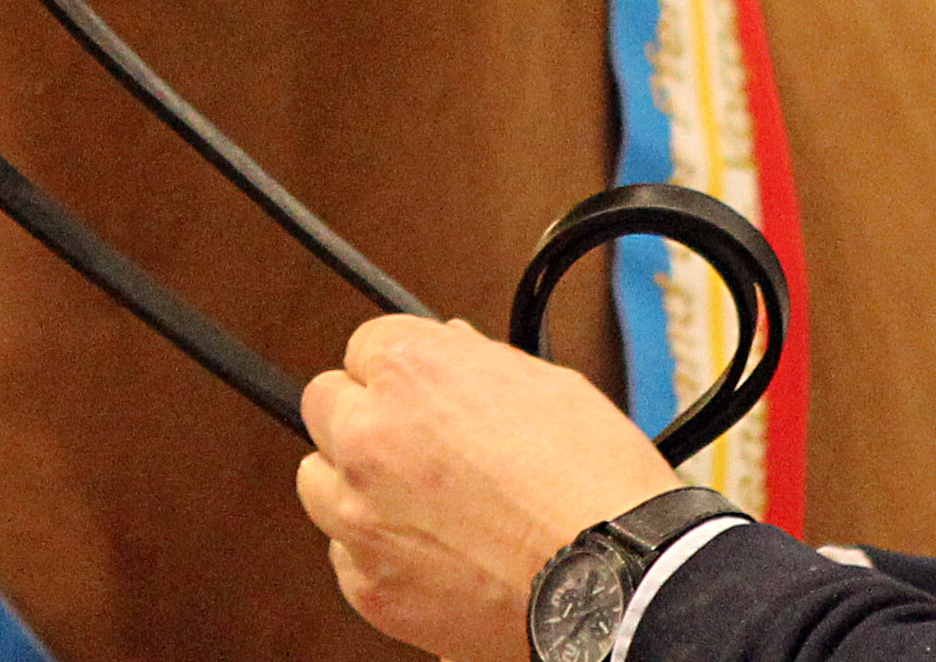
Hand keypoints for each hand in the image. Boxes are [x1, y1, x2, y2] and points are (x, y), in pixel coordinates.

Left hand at [297, 318, 684, 661]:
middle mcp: (369, 440)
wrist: (616, 582)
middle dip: (364, 416)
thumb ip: (475, 364)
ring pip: (318, 482)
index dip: (400, 369)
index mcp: (410, 373)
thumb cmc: (592, 483)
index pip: (365, 346)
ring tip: (418, 501)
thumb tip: (451, 350)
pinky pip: (345, 554)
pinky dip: (375, 551)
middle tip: (414, 442)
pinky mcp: (369, 587)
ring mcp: (361, 519)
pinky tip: (432, 552)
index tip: (418, 390)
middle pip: (324, 405)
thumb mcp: (545, 384)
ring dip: (355, 483)